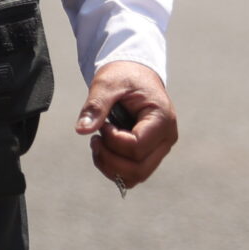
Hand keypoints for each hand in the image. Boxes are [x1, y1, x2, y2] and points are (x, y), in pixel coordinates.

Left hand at [75, 60, 177, 188]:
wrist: (134, 73)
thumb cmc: (124, 75)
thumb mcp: (107, 84)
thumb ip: (96, 106)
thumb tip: (81, 130)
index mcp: (162, 120)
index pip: (137, 147)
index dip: (113, 141)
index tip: (103, 125)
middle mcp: (166, 138)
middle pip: (139, 169)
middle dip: (109, 159)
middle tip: (95, 139)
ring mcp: (160, 148)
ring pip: (137, 176)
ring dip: (110, 166)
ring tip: (98, 143)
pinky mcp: (150, 153)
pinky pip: (133, 173)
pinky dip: (114, 168)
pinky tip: (103, 149)